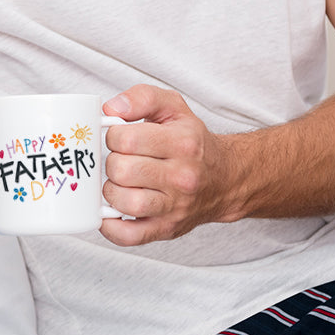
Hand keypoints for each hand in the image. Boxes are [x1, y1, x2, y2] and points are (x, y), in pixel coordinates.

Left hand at [99, 84, 235, 246]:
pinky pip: (128, 236)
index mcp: (182, 143)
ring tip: (120, 181)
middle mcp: (181, 177)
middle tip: (121, 158)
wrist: (224, 179)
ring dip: (111, 190)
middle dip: (111, 161)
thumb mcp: (173, 106)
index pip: (126, 139)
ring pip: (123, 202)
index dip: (112, 135)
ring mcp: (174, 207)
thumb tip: (111, 109)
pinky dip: (110, 226)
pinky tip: (110, 211)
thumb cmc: (191, 141)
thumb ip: (141, 98)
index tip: (120, 136)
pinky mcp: (166, 229)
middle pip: (121, 170)